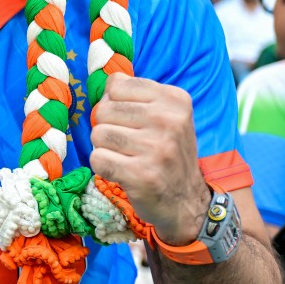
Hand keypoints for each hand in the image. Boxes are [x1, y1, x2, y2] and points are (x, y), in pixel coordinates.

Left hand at [89, 74, 209, 244]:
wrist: (186, 201)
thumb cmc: (166, 152)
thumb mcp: (164, 115)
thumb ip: (136, 94)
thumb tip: (108, 82)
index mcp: (175, 100)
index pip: (117, 85)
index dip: (115, 104)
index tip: (133, 121)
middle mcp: (169, 121)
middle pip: (104, 110)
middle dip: (109, 127)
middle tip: (130, 144)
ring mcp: (157, 149)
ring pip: (98, 134)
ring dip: (105, 148)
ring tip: (128, 157)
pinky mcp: (141, 174)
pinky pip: (97, 159)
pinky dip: (104, 167)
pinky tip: (124, 172)